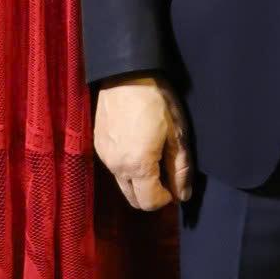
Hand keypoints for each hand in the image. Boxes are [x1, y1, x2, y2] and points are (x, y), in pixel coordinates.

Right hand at [95, 77, 195, 209]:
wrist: (126, 75)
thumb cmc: (157, 101)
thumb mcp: (176, 134)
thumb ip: (180, 169)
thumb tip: (182, 195)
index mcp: (138, 166)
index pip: (149, 203)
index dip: (165, 199)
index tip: (173, 185)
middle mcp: (116, 167)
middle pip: (133, 199)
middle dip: (150, 194)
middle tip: (164, 174)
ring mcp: (104, 157)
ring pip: (122, 183)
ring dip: (137, 180)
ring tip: (151, 156)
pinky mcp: (97, 145)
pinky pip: (113, 167)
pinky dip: (126, 166)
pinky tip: (136, 145)